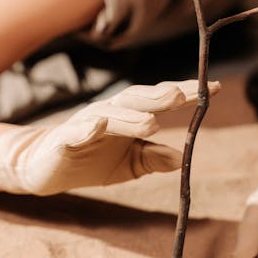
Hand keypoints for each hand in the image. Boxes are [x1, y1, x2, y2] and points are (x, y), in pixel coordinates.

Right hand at [0, 79, 219, 194]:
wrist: (44, 168)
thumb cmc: (90, 160)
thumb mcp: (128, 165)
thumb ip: (152, 159)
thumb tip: (180, 159)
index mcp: (129, 116)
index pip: (160, 101)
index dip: (185, 95)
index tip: (213, 88)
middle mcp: (110, 113)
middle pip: (137, 100)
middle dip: (160, 97)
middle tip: (182, 96)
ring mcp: (85, 123)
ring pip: (111, 115)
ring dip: (131, 117)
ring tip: (151, 123)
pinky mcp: (64, 139)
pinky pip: (76, 132)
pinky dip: (87, 128)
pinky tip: (99, 126)